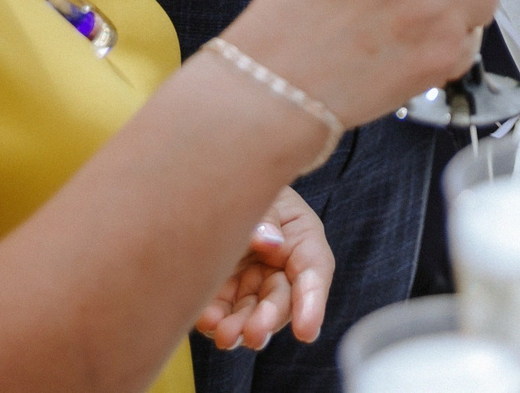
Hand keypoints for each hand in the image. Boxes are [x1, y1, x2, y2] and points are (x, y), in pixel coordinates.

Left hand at [195, 188, 331, 351]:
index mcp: (302, 241)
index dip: (312, 303)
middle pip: (281, 300)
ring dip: (240, 328)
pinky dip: (214, 321)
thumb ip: (268, 217)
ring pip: (251, 314)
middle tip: (253, 334)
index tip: (306, 331)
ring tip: (225, 336)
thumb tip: (270, 242)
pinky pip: (221, 312)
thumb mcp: (267, 193)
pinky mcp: (223, 291)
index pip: (313, 273)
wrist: (221, 183)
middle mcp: (280, 268)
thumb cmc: (252, 184)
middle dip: (267, 320)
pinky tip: (207, 320)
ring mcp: (251, 282)